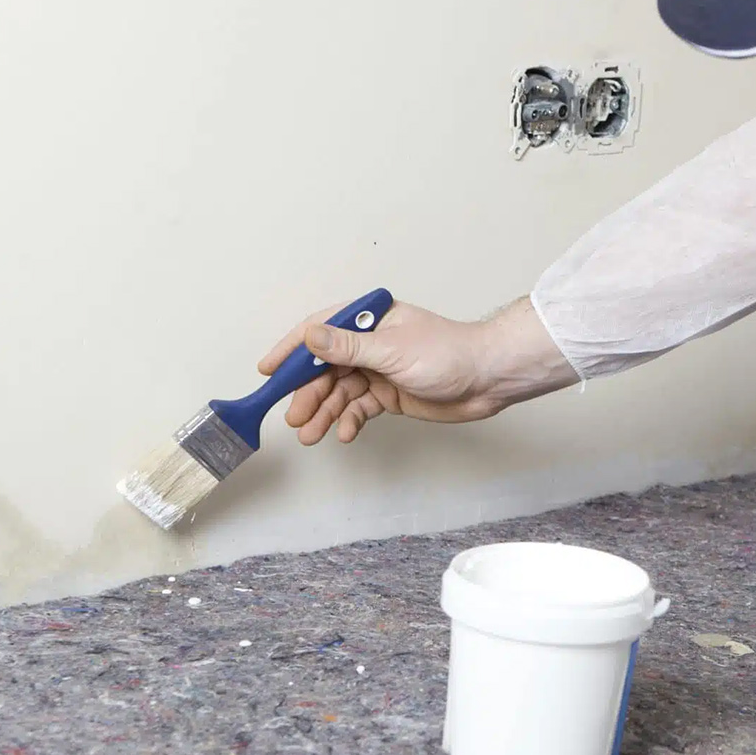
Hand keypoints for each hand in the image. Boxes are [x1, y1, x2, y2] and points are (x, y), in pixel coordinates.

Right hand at [257, 297, 577, 444]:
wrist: (488, 379)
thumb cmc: (449, 353)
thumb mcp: (392, 350)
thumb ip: (348, 346)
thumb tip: (310, 337)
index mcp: (369, 320)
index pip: (319, 331)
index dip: (291, 350)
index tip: (268, 371)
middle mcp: (370, 344)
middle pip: (325, 368)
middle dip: (307, 392)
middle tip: (293, 416)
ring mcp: (379, 370)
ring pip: (340, 392)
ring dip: (324, 412)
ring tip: (310, 433)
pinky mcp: (389, 394)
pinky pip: (359, 408)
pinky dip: (349, 421)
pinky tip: (344, 433)